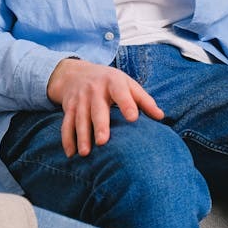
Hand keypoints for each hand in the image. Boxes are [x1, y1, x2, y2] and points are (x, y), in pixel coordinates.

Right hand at [47, 58, 163, 156]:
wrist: (76, 73)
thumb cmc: (110, 83)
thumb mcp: (127, 85)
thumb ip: (144, 100)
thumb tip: (160, 116)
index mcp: (113, 82)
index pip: (121, 93)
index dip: (127, 104)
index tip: (133, 118)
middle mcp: (95, 89)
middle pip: (97, 108)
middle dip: (99, 125)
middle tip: (103, 141)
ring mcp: (80, 99)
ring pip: (79, 118)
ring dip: (81, 136)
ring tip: (85, 153)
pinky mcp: (69, 107)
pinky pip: (66, 124)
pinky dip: (67, 139)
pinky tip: (70, 154)